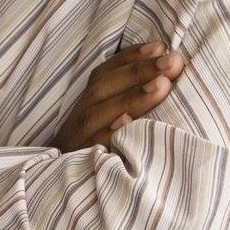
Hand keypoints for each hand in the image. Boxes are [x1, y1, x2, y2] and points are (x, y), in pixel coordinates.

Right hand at [49, 40, 184, 153]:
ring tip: (162, 85)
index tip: (160, 46)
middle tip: (172, 61)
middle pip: (105, 87)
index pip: (106, 72)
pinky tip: (127, 122)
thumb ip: (126, 97)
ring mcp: (78, 138)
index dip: (131, 57)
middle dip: (139, 72)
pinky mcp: (80, 160)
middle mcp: (81, 115)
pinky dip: (110, 133)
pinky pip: (95, 146)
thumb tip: (164, 75)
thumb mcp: (105, 119)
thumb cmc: (93, 148)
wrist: (57, 184)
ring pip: (100, 113)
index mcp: (89, 102)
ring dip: (132, 98)